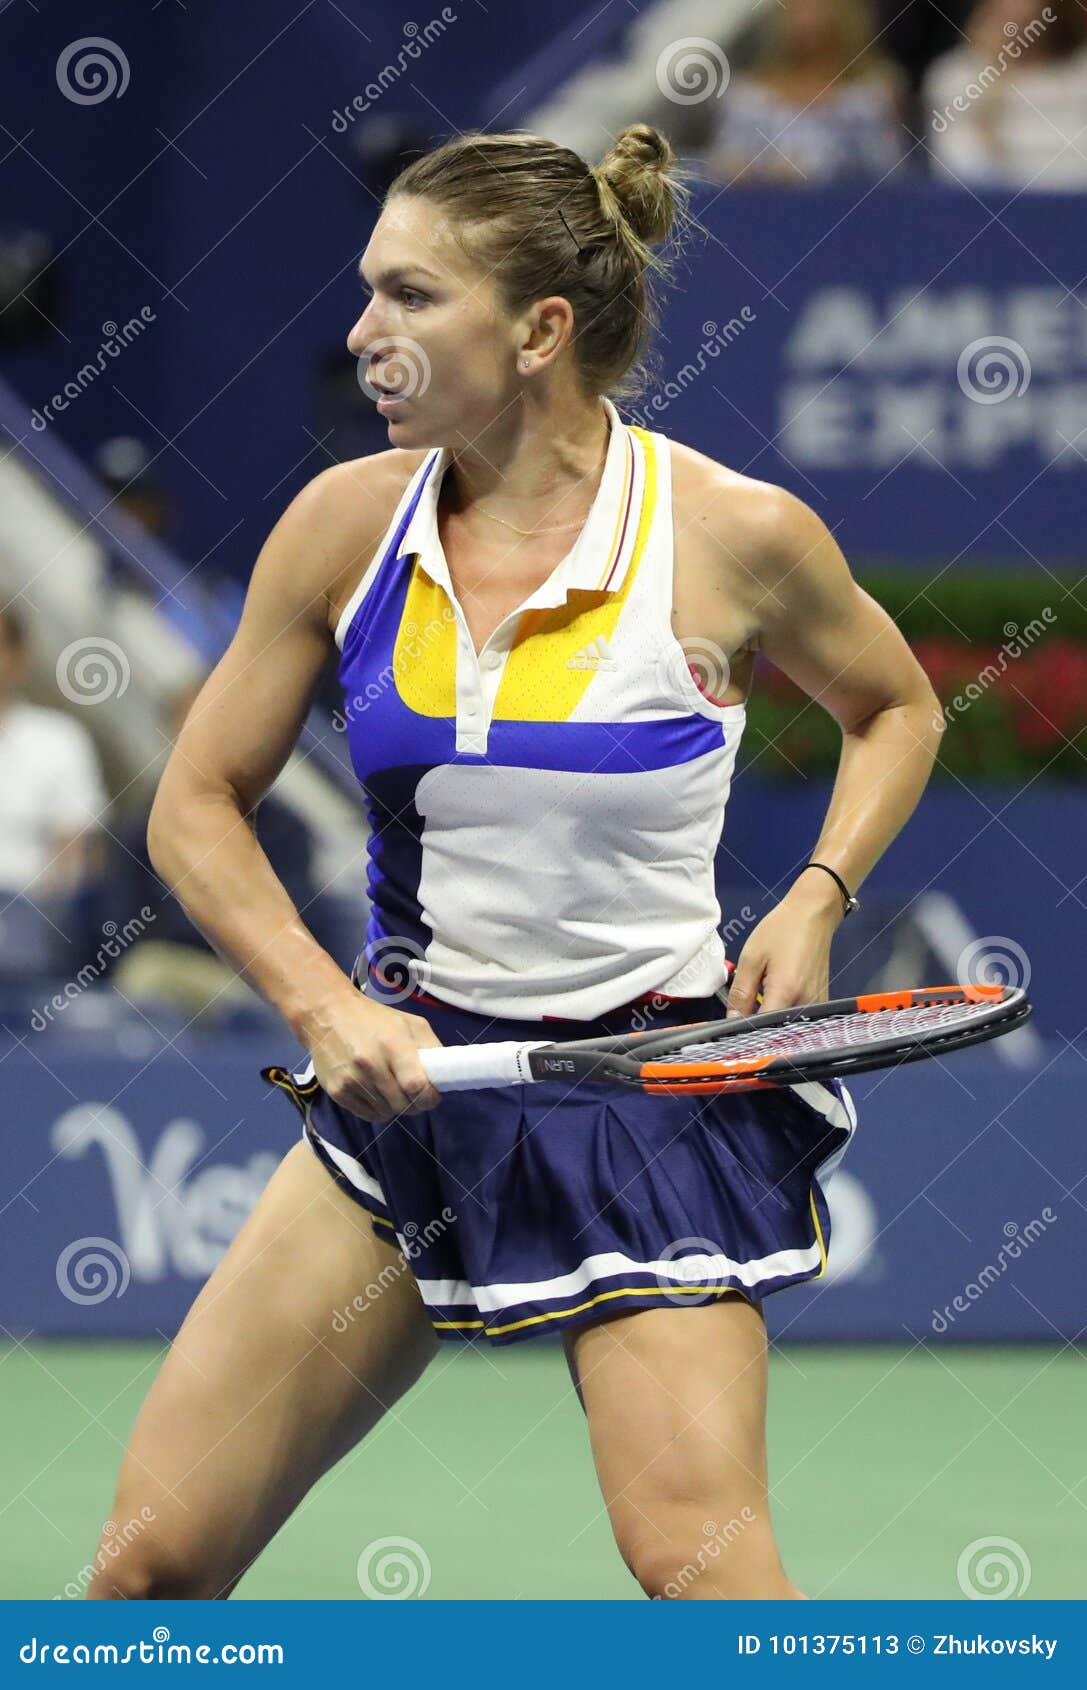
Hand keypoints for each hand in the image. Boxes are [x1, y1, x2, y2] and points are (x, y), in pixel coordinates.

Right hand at [306, 991, 444, 1121]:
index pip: (417, 1086)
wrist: (328, 1014)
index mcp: (392, 1045)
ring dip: (395, 1107)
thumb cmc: (374, 1018)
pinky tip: (376, 1092)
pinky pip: (367, 1115)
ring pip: (386, 1114)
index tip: (433, 1096)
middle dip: (415, 1104)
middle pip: (403, 1105)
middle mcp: (370, 1065)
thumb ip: (431, 1048)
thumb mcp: (409, 1023)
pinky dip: (377, 1109)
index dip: (430, 1097)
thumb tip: (445, 1075)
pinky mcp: (336, 1092)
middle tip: (414, 1094)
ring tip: (392, 1088)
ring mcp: (351, 1080)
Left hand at [725, 884, 841, 1019]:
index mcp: (786, 992)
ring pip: (789, 1026)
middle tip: (743, 1018)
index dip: (745, 1033)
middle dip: (759, 1030)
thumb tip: (732, 1020)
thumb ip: (741, 993)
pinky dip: (785, 1015)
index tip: (732, 1030)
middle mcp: (806, 1003)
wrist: (813, 915)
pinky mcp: (822, 1000)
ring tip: (758, 1008)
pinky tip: (774, 1004)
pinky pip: (800, 1018)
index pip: (762, 1029)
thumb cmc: (781, 931)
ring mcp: (817, 1003)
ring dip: (772, 1023)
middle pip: (778, 1031)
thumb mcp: (752, 958)